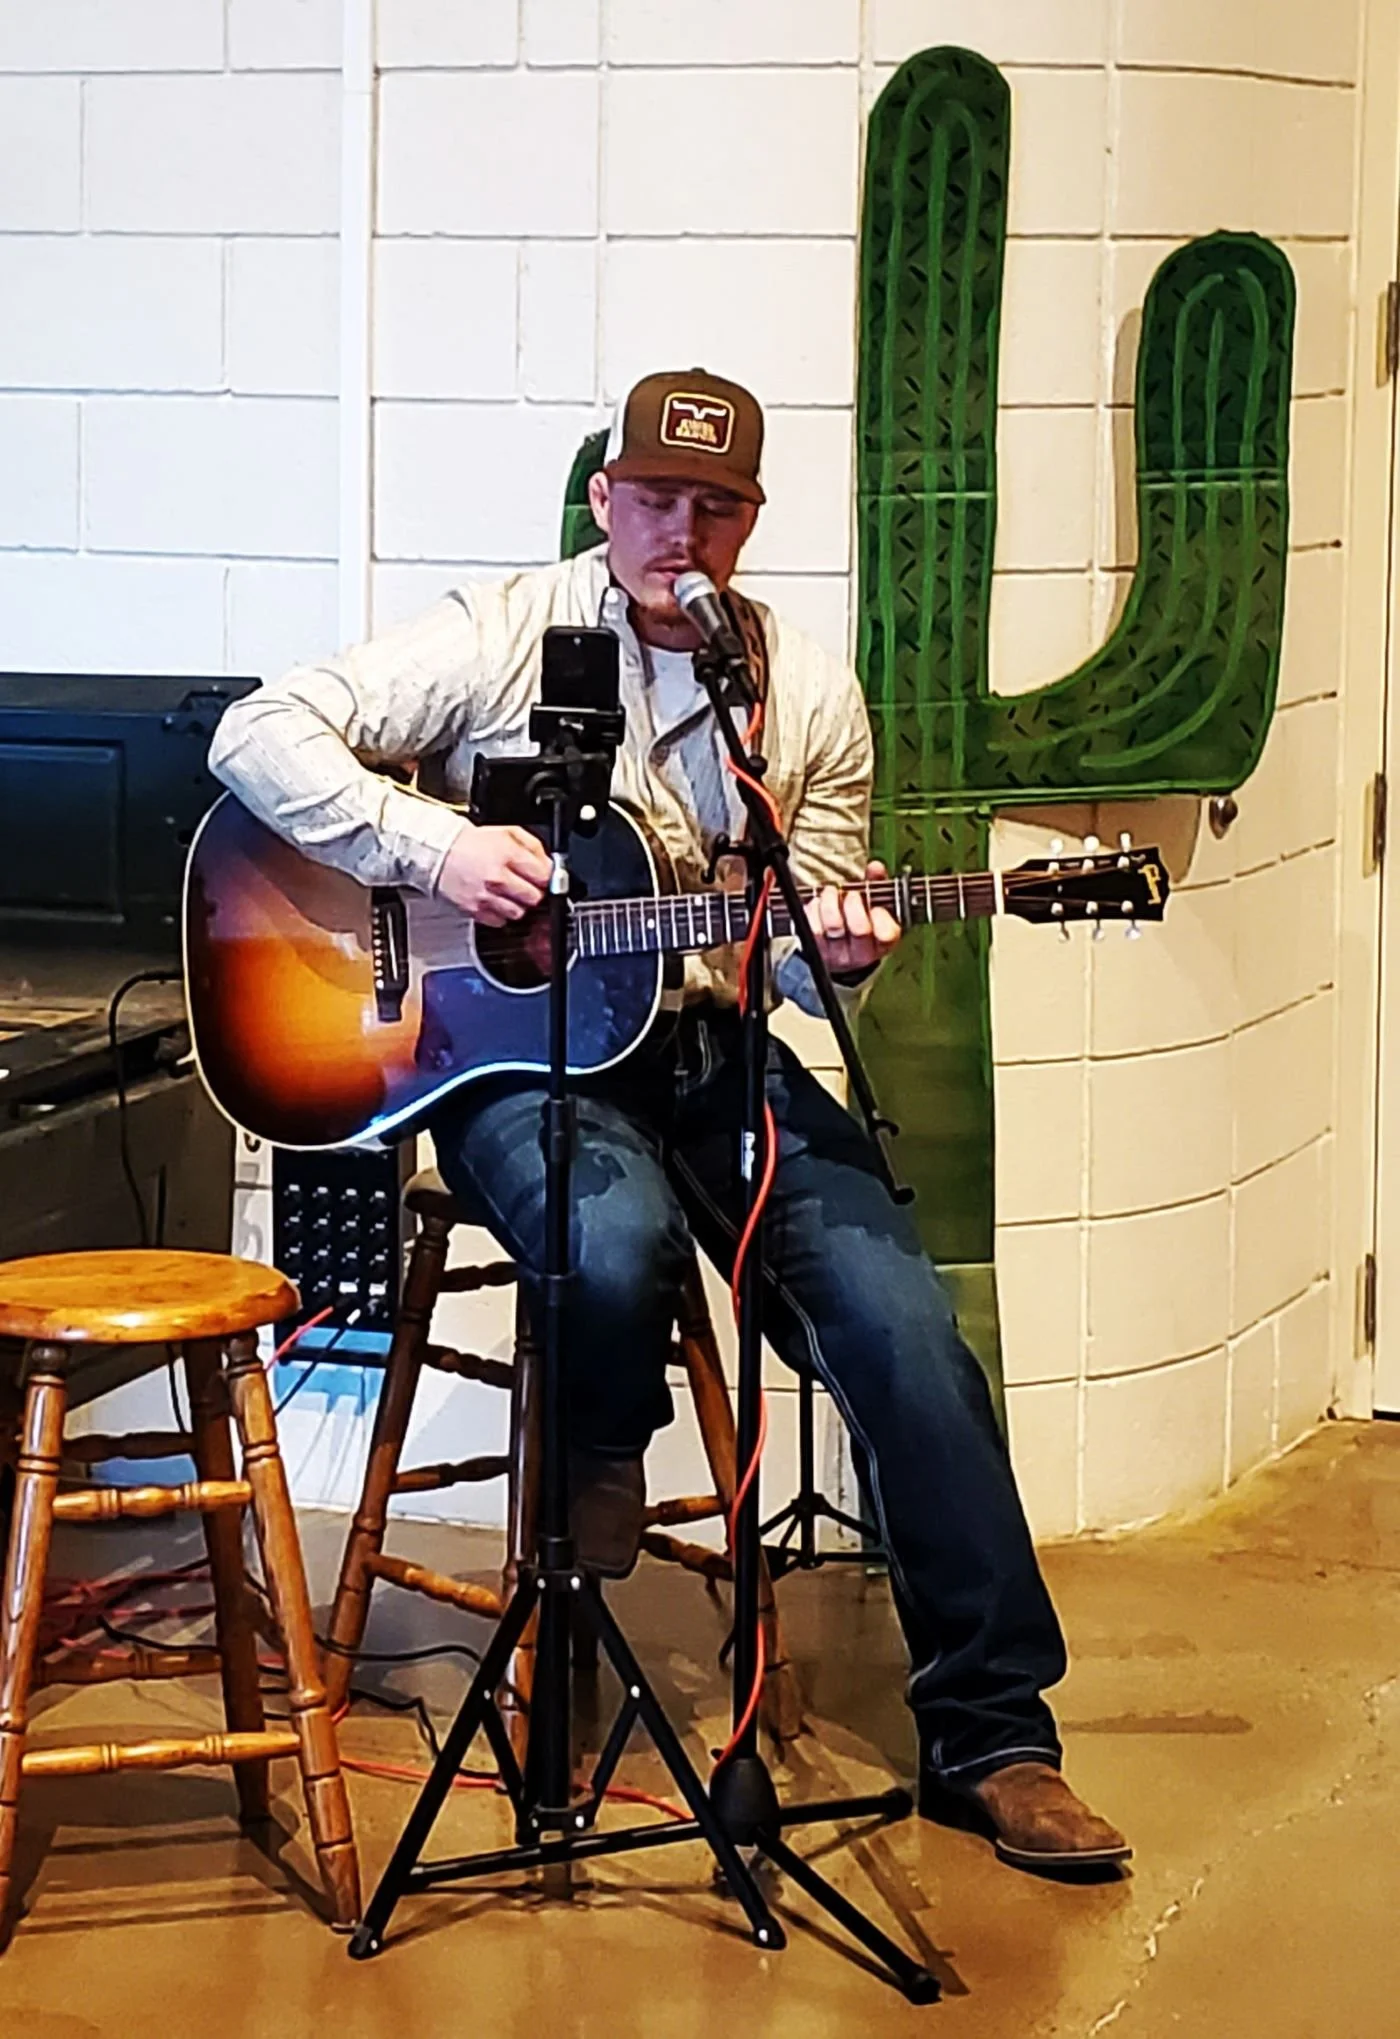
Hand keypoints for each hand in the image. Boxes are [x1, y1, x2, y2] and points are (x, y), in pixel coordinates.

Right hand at [436, 821, 550, 924]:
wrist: (440, 853)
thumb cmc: (473, 843)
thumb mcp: (508, 832)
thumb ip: (534, 847)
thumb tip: (551, 865)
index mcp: (507, 854)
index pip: (543, 876)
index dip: (545, 877)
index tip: (540, 876)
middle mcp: (497, 877)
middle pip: (534, 897)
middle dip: (533, 891)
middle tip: (524, 884)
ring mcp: (485, 896)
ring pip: (518, 913)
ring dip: (518, 905)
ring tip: (509, 892)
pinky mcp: (475, 910)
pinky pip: (500, 921)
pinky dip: (501, 913)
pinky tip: (496, 900)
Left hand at [810, 861, 901, 976]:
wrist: (836, 950)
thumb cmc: (859, 922)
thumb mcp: (873, 906)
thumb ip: (877, 885)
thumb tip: (875, 867)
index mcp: (881, 943)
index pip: (887, 934)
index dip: (881, 917)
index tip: (876, 907)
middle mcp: (860, 954)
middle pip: (860, 929)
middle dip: (854, 904)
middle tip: (850, 894)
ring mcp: (836, 955)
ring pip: (834, 926)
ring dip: (831, 902)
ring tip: (830, 892)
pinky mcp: (815, 951)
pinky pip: (812, 928)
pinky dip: (813, 910)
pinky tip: (816, 903)